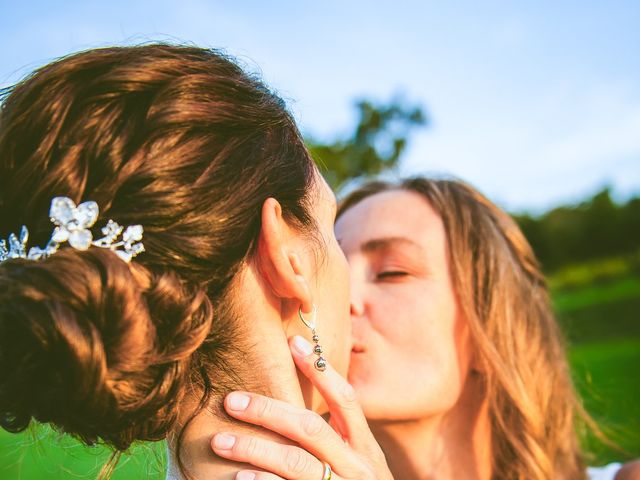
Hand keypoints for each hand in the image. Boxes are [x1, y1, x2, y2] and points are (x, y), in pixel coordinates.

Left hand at [210, 335, 392, 479]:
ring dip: (255, 449)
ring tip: (221, 441)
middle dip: (268, 411)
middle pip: (311, 429)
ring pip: (296, 464)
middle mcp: (357, 466)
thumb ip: (336, 434)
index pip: (345, 400)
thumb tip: (291, 400)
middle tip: (231, 400)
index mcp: (365, 447)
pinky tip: (239, 479)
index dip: (321, 370)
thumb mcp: (358, 461)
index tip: (293, 342)